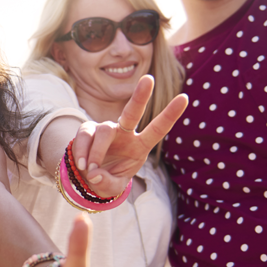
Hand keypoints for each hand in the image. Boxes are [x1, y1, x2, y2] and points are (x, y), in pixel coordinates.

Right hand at [71, 75, 188, 196]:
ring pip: (104, 132)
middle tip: (149, 79)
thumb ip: (107, 184)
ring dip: (97, 152)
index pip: (157, 129)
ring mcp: (106, 129)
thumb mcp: (112, 188)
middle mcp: (124, 133)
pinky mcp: (88, 130)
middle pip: (133, 112)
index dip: (170, 114)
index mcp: (140, 146)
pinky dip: (82, 151)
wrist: (87, 178)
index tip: (184, 97)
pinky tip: (81, 164)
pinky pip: (84, 136)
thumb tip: (95, 173)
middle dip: (140, 96)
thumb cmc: (106, 179)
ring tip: (89, 169)